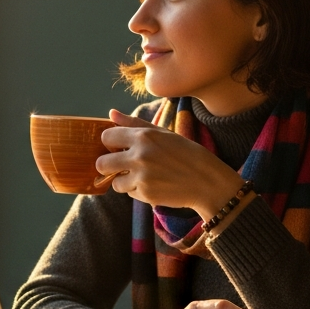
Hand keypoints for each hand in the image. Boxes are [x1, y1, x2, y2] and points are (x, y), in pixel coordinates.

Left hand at [97, 109, 243, 219]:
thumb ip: (134, 123)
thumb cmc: (186, 154)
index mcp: (144, 136)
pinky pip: (130, 193)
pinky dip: (138, 191)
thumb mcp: (163, 133)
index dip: (110, 143)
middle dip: (108, 165)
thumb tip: (111, 114)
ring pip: (115, 182)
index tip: (118, 147)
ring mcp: (142, 177)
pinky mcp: (146, 194)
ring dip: (124, 181)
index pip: (106, 137)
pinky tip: (155, 185)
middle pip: (102, 163)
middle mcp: (140, 156)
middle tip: (120, 166)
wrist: (207, 181)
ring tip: (143, 176)